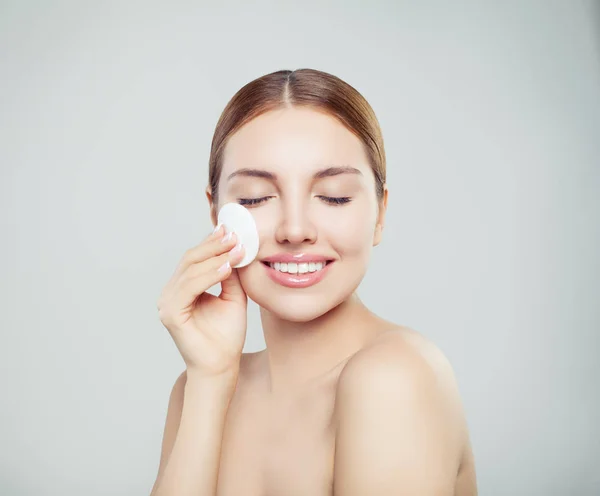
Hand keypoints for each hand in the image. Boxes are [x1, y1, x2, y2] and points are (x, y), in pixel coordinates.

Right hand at [157, 226, 247, 376]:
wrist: (221, 366)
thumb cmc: (226, 336)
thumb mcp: (233, 297)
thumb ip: (231, 275)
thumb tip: (236, 249)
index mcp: (183, 288)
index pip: (195, 259)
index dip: (212, 243)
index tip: (230, 229)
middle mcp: (171, 293)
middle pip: (190, 260)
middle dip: (214, 245)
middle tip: (234, 235)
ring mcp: (167, 303)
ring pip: (190, 270)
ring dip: (215, 257)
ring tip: (237, 249)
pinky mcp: (170, 313)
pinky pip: (190, 287)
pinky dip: (209, 275)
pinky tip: (227, 268)